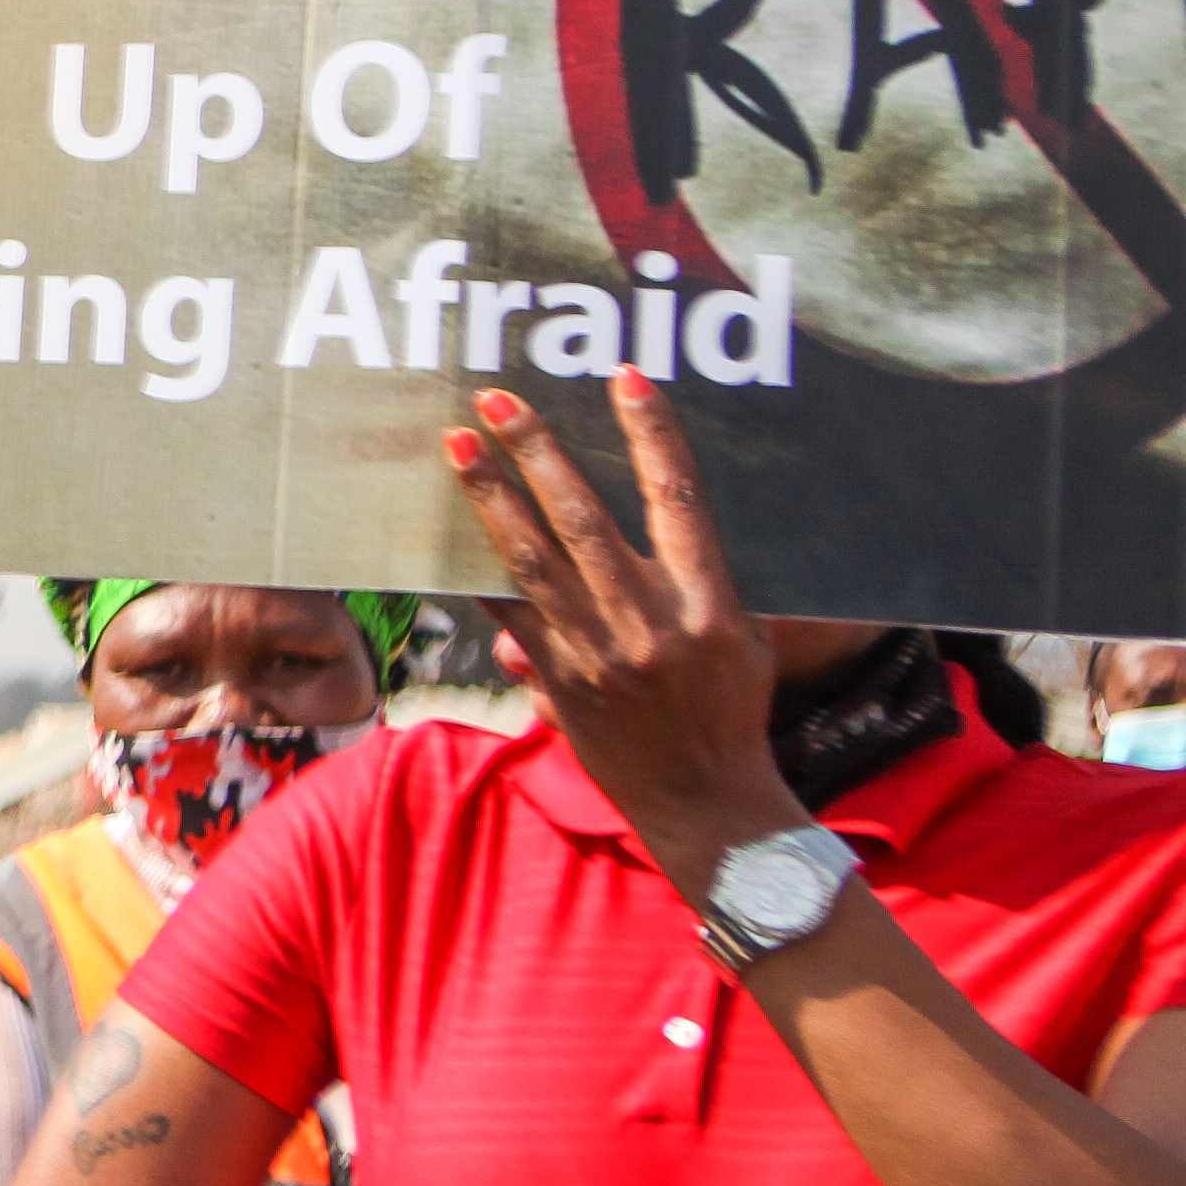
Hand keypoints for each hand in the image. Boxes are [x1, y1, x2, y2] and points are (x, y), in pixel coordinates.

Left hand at [440, 373, 789, 871]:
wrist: (706, 805)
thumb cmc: (731, 712)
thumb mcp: (744, 642)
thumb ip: (697, 582)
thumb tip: (655, 526)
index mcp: (709, 606)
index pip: (679, 501)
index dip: (652, 436)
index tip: (625, 381)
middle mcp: (650, 625)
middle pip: (584, 519)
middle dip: (538, 453)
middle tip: (496, 400)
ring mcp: (598, 654)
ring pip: (532, 560)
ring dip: (491, 499)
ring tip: (457, 446)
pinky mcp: (558, 682)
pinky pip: (508, 614)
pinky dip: (477, 573)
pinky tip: (441, 534)